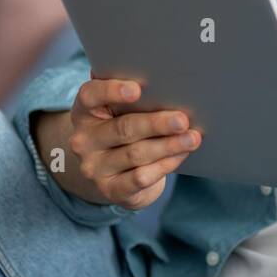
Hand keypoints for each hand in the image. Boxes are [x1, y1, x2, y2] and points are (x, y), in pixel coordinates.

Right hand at [66, 76, 201, 209]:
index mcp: (85, 111)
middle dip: (157, 124)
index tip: (137, 89)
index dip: (112, 90)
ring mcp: (94, 168)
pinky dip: (164, 165)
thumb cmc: (125, 130)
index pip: (90, 95)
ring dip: (168, 145)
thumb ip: (135, 98)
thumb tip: (171, 86)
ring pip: (136, 154)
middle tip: (182, 120)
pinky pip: (140, 177)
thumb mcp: (121, 112)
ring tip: (192, 138)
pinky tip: (181, 155)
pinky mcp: (110, 190)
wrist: (115, 174)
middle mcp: (84, 140)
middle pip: (123, 128)